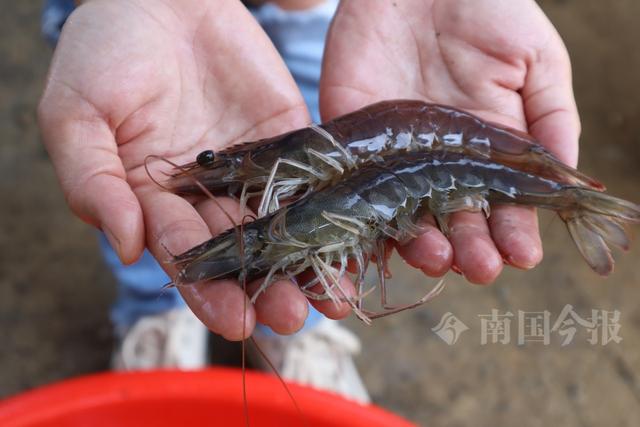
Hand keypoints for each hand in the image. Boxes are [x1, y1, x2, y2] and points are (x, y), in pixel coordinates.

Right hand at [38, 0, 348, 339]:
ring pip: (282, 229)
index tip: (234, 319)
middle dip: (264, 290)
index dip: (206, 289)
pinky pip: (312, 182)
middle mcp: (206, 198)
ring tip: (332, 300)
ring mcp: (252, 173)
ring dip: (306, 265)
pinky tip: (355, 241)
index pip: (182, 256)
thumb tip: (127, 247)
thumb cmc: (105, 55)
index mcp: (154, 203)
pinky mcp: (288, 144)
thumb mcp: (76, 115)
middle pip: (239, 254)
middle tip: (291, 318)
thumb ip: (94, 182)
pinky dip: (333, 212)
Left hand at [321, 0, 579, 283]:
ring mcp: (396, 155)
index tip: (522, 254)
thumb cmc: (487, 10)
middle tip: (480, 266)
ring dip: (422, 244)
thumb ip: (551, 116)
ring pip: (406, 216)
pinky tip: (376, 240)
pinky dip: (362, 216)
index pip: (504, 205)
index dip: (514, 232)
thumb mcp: (535, 58)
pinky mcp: (354, 138)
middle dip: (470, 249)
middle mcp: (442, 162)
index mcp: (490, 148)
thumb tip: (566, 178)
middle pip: (456, 220)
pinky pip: (355, 185)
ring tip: (438, 257)